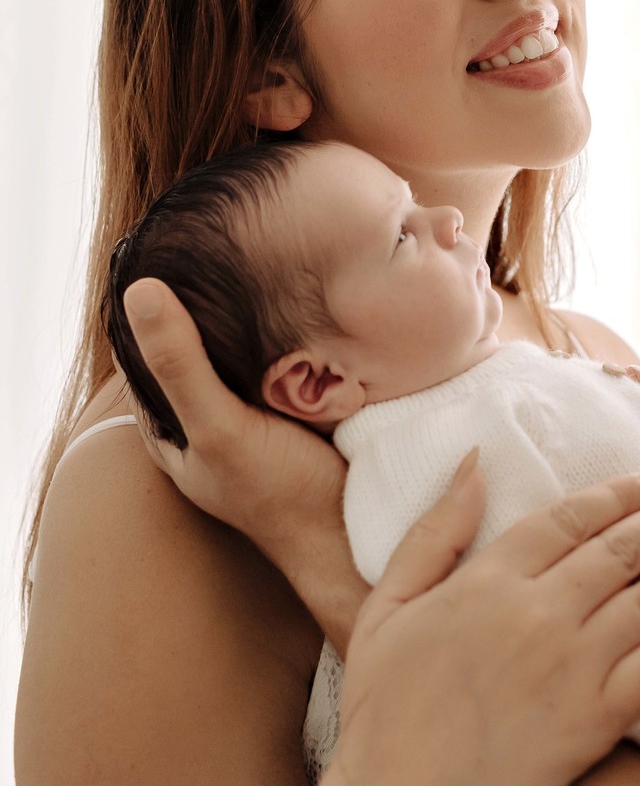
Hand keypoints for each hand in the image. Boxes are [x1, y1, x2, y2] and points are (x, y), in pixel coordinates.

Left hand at [123, 277, 352, 585]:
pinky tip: (299, 308)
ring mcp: (255, 420)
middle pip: (194, 357)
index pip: (144, 361)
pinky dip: (287, 339)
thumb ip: (180, 365)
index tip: (165, 262)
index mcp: (172, 435)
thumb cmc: (280, 493)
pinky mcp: (298, 412)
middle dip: (203, 315)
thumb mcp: (220, 427)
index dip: (150, 316)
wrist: (355, 531)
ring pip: (241, 359)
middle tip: (217, 255)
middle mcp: (209, 425)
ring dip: (250, 325)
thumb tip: (138, 289)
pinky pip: (284, 364)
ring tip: (259, 267)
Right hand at [325, 459, 639, 785]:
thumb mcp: (387, 605)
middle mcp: (539, 614)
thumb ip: (435, 530)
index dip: (621, 494)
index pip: (573, 517)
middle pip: (625, 548)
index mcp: (488, 580)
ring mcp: (572, 668)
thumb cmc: (383, 710)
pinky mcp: (595, 723)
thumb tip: (474, 461)